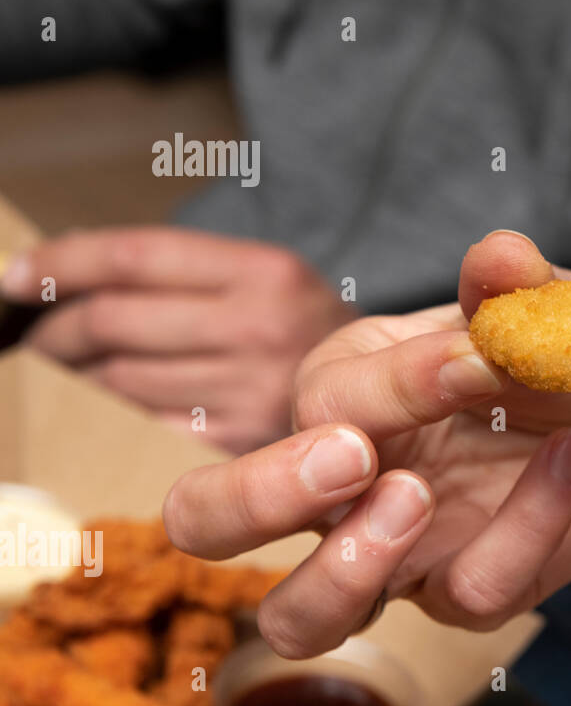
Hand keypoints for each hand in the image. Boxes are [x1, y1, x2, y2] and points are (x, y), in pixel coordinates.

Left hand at [0, 227, 355, 453]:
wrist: (399, 403)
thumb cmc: (314, 339)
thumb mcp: (273, 281)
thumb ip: (188, 275)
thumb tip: (69, 275)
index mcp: (266, 274)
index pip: (131, 258)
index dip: (61, 264)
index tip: (18, 276)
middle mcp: (259, 330)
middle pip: (111, 322)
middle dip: (52, 329)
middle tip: (33, 333)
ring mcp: (249, 395)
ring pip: (115, 381)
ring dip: (73, 377)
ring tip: (66, 369)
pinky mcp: (240, 448)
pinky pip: (143, 427)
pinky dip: (110, 416)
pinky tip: (106, 406)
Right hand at [162, 231, 570, 658]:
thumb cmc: (566, 345)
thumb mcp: (547, 307)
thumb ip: (517, 287)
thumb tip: (497, 257)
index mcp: (344, 388)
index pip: (312, 401)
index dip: (390, 383)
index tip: (477, 354)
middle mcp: (346, 480)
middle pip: (209, 521)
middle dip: (253, 495)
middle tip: (349, 457)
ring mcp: (396, 549)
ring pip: (301, 615)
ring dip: (345, 568)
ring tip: (418, 499)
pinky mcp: (466, 590)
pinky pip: (468, 592)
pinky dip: (525, 528)